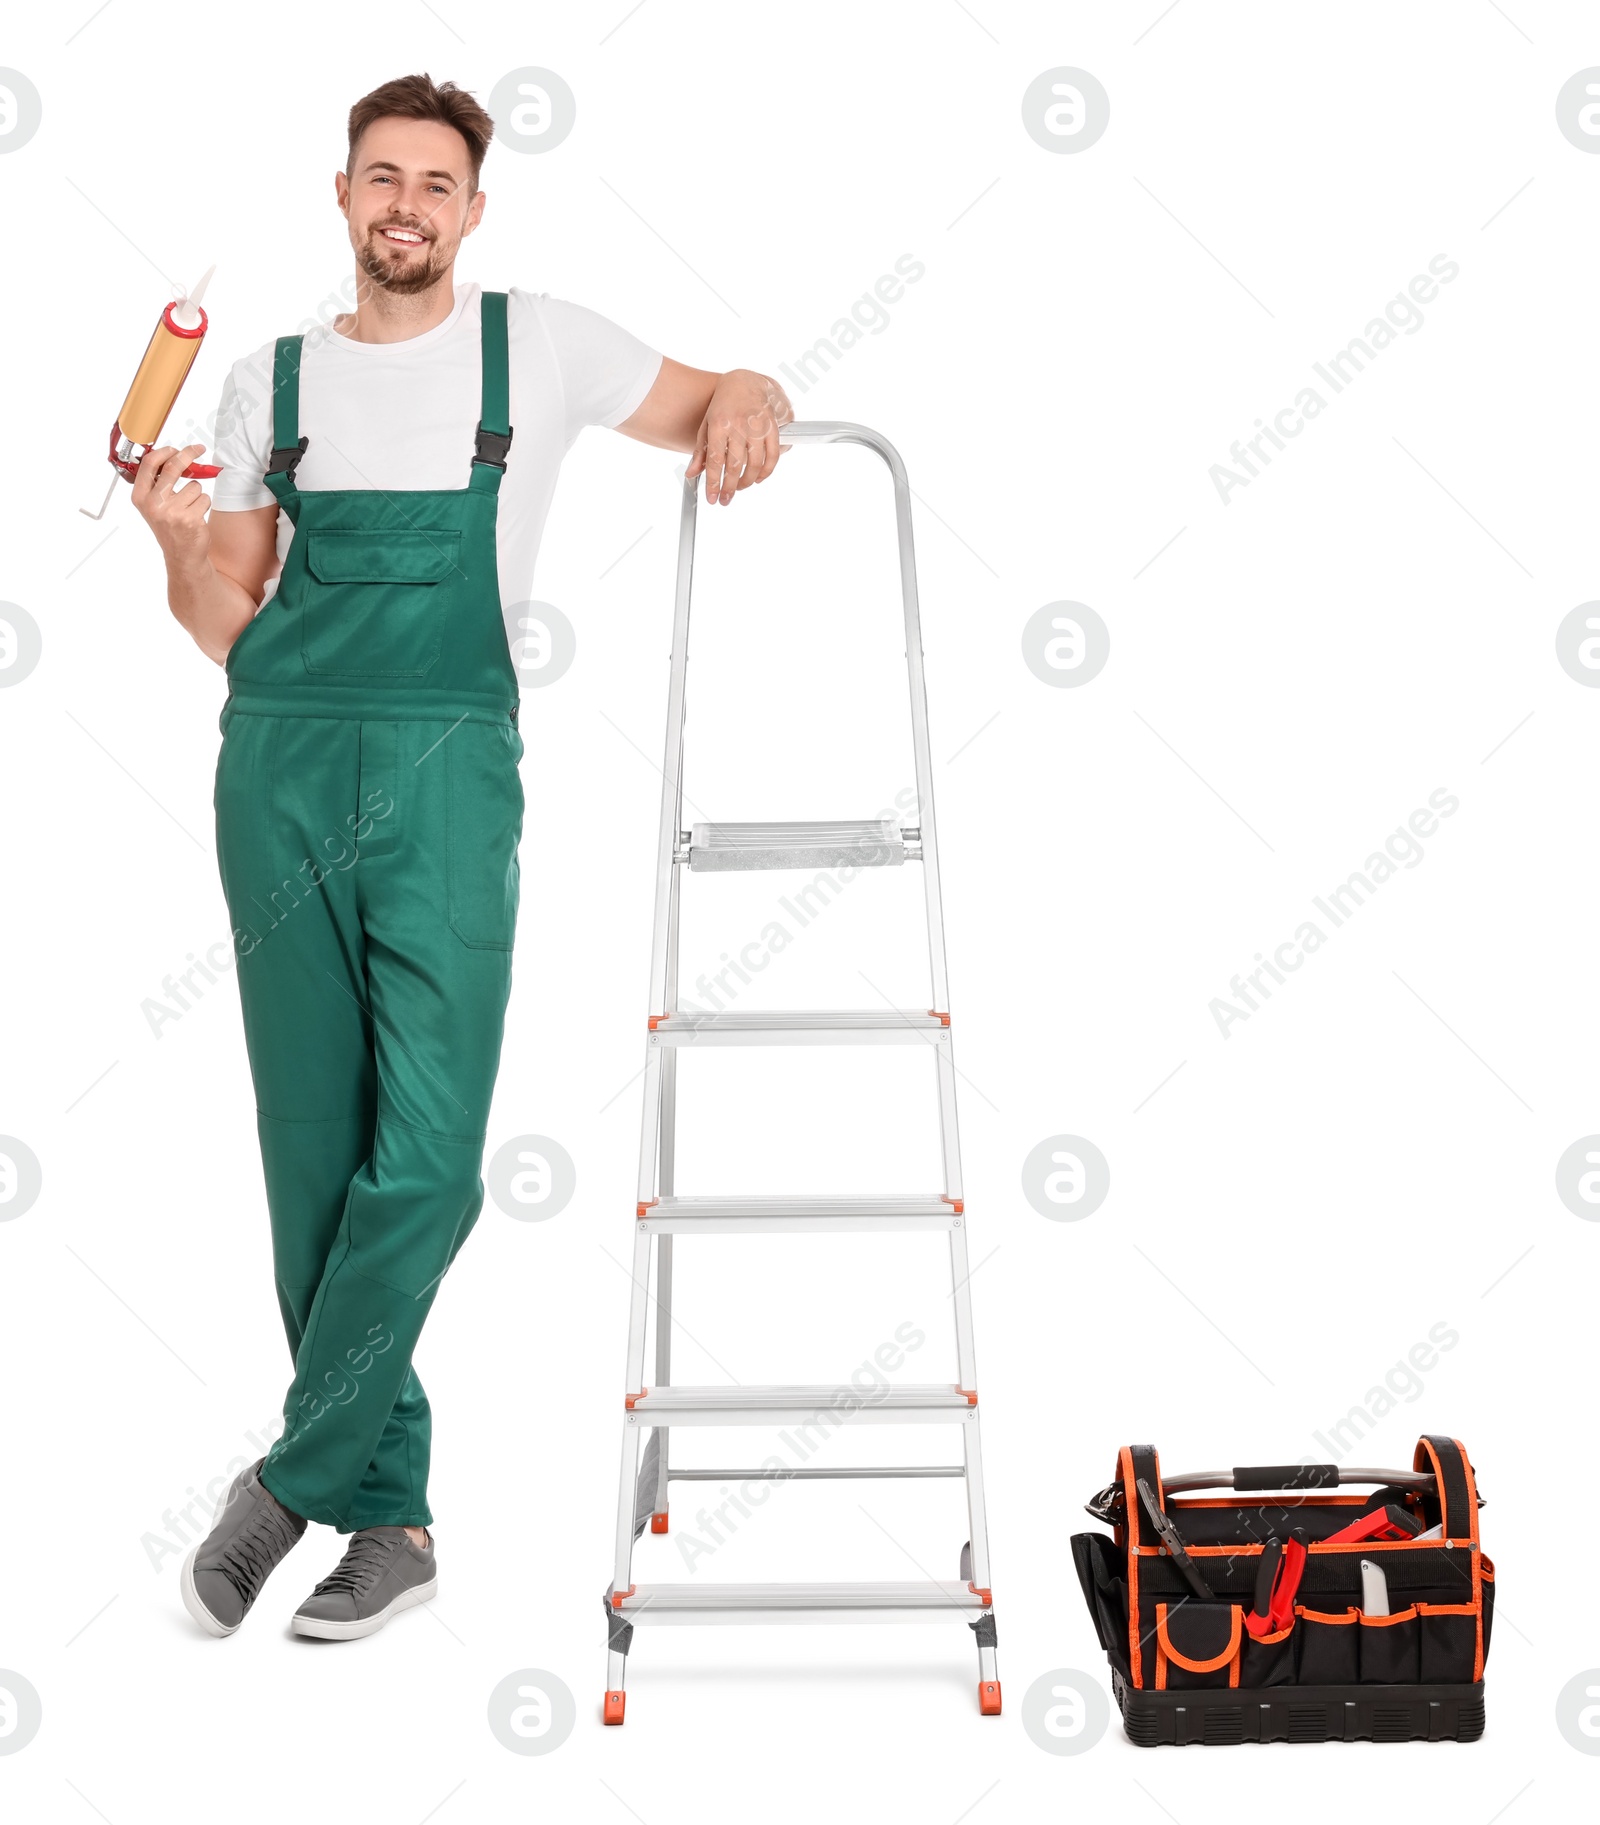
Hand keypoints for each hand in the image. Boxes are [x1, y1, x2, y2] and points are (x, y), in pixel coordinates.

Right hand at [131, 443, 211, 565]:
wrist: (182, 555)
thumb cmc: (169, 526)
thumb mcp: (154, 504)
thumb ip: (157, 483)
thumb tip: (172, 456)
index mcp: (140, 496)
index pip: (148, 464)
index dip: (164, 451)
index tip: (176, 447)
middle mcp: (153, 503)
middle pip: (173, 466)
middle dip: (188, 454)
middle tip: (198, 448)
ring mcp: (172, 511)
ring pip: (194, 485)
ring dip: (197, 493)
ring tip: (189, 508)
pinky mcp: (190, 518)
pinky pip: (204, 498)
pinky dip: (203, 504)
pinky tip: (195, 517)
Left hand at [685, 370, 792, 505]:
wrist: (745, 381)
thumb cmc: (723, 405)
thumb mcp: (706, 425)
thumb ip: (700, 452)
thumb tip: (692, 474)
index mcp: (719, 424)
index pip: (716, 461)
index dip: (714, 483)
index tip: (712, 499)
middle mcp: (739, 425)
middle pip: (735, 465)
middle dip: (730, 487)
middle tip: (725, 500)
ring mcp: (758, 426)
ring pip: (755, 464)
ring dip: (747, 481)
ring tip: (739, 488)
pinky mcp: (773, 427)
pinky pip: (773, 456)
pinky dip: (766, 471)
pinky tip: (758, 479)